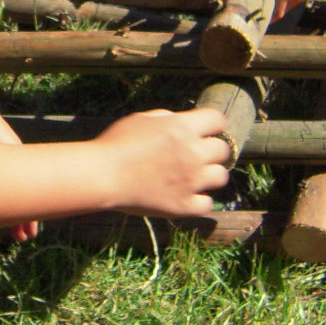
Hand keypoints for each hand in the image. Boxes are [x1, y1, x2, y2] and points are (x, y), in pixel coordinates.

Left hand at [0, 82, 37, 240]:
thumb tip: (1, 199)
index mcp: (14, 155)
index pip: (28, 195)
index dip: (28, 217)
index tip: (28, 236)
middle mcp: (10, 153)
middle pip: (22, 191)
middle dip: (22, 215)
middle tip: (21, 237)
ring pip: (12, 184)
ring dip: (12, 205)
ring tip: (11, 223)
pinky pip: (1, 176)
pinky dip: (3, 192)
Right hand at [93, 106, 232, 218]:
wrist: (102, 176)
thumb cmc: (115, 144)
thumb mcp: (140, 119)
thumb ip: (166, 118)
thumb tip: (180, 121)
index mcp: (182, 128)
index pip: (218, 119)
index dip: (212, 125)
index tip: (204, 130)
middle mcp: (192, 153)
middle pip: (223, 149)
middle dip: (211, 150)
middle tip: (195, 155)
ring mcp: (191, 181)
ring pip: (221, 176)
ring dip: (209, 175)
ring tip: (193, 176)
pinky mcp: (183, 205)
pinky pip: (207, 203)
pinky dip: (199, 200)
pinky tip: (187, 195)